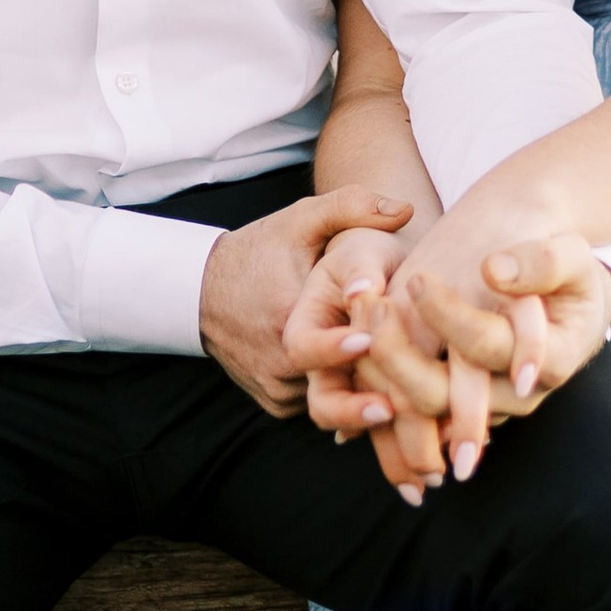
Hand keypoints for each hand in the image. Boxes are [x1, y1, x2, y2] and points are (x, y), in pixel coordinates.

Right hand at [200, 189, 411, 416]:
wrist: (206, 289)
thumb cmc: (262, 249)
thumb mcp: (303, 219)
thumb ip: (352, 206)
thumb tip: (404, 210)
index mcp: (282, 318)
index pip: (315, 346)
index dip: (343, 348)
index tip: (370, 342)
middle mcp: (275, 361)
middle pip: (328, 385)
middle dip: (363, 389)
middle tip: (399, 401)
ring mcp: (273, 386)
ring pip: (327, 397)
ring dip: (356, 393)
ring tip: (400, 392)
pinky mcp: (273, 401)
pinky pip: (315, 404)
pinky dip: (339, 393)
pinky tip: (368, 383)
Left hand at [357, 208, 610, 479]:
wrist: (563, 294)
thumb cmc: (569, 271)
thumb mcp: (572, 256)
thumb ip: (542, 262)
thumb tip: (493, 271)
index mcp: (550, 361)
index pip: (489, 347)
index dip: (451, 318)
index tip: (420, 277)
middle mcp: (510, 394)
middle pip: (443, 397)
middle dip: (401, 357)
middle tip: (376, 305)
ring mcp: (481, 401)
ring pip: (419, 410)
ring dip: (382, 371)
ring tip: (362, 318)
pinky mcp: (457, 394)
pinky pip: (411, 406)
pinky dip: (379, 382)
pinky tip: (357, 338)